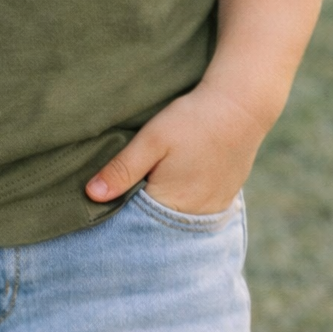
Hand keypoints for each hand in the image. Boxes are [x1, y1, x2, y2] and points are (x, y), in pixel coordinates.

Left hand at [85, 83, 271, 214]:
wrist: (240, 105)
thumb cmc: (192, 120)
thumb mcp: (151, 140)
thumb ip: (122, 169)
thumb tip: (92, 195)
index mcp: (172, 205)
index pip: (136, 225)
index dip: (119, 213)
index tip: (104, 204)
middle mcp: (195, 216)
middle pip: (158, 225)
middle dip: (140, 214)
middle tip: (128, 190)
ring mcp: (214, 209)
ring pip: (177, 218)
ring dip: (163, 209)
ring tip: (151, 186)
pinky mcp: (225, 198)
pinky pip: (196, 211)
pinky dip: (182, 202)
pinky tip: (175, 184)